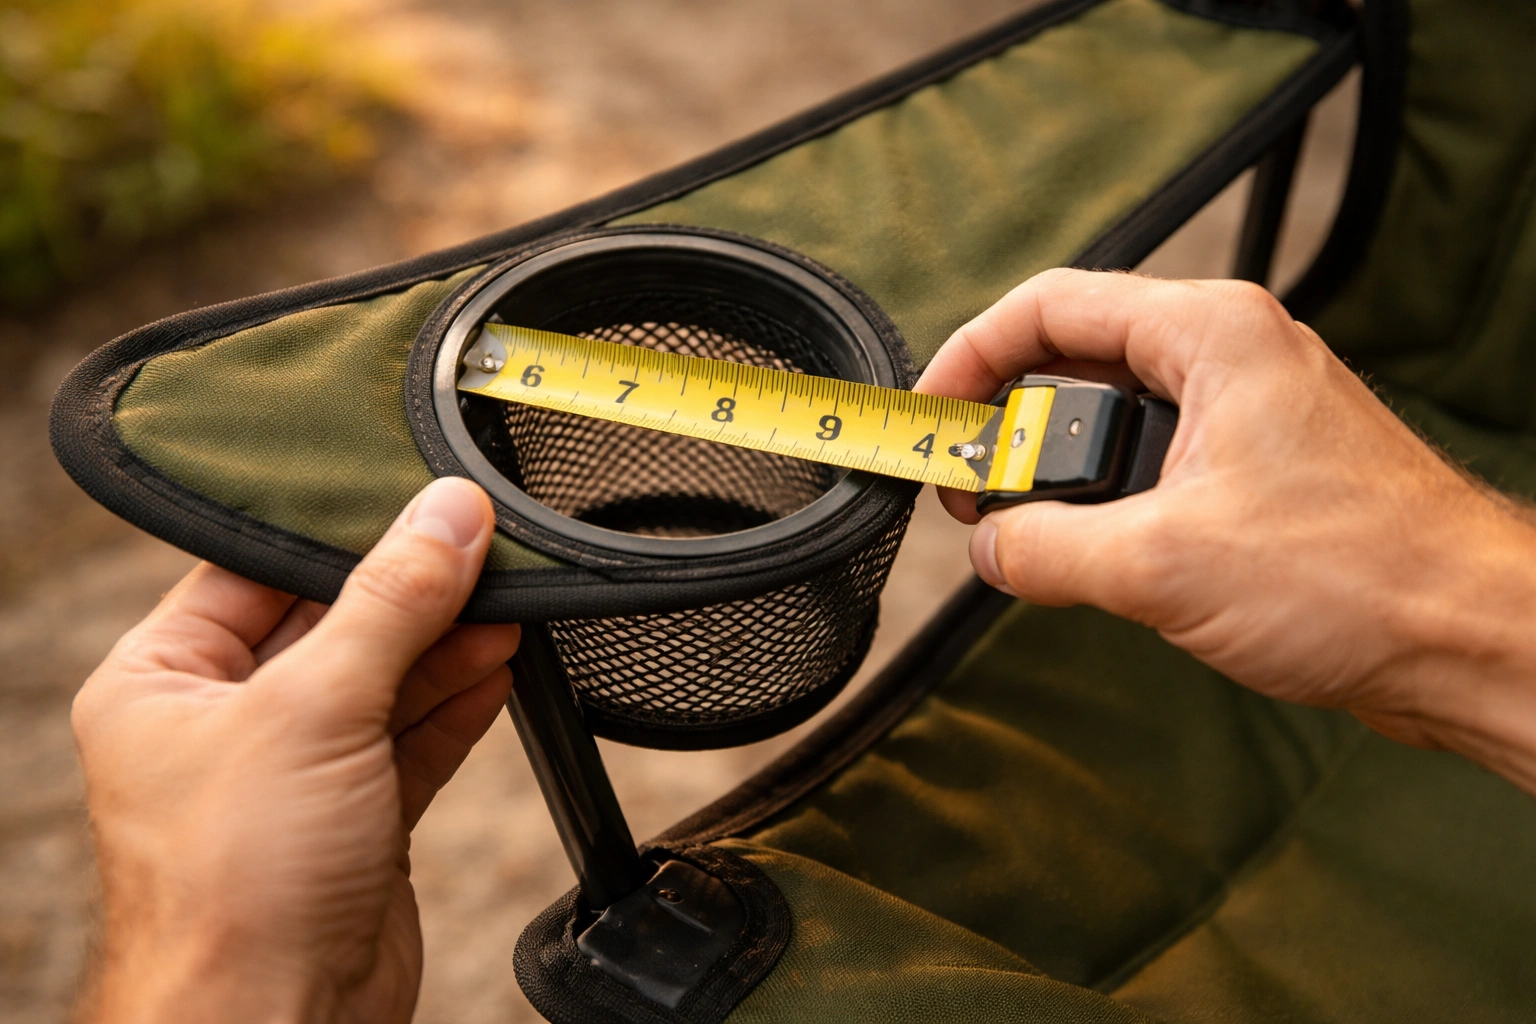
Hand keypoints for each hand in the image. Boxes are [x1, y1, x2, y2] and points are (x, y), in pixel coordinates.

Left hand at [72, 477, 520, 1023]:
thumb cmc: (234, 886)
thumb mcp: (313, 709)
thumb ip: (391, 603)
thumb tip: (448, 514)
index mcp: (161, 682)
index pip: (257, 572)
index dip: (340, 533)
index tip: (420, 497)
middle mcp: (223, 723)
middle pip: (331, 624)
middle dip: (410, 593)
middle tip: (484, 547)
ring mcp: (294, 774)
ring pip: (382, 682)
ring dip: (446, 646)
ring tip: (509, 601)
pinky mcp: (356, 820)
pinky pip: (412, 739)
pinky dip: (458, 703)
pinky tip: (498, 662)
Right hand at [916, 269, 1535, 792]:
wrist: (1470, 641)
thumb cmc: (1358, 577)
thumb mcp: (1160, 564)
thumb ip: (1044, 547)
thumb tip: (987, 546)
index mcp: (1210, 334)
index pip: (1050, 306)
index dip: (970, 356)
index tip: (927, 415)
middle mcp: (1228, 358)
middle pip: (1075, 361)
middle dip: (1008, 426)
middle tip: (967, 492)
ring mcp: (1246, 416)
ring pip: (1111, 422)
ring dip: (1055, 477)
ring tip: (1018, 534)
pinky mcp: (1255, 475)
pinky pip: (1150, 469)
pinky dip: (1102, 507)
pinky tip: (1084, 559)